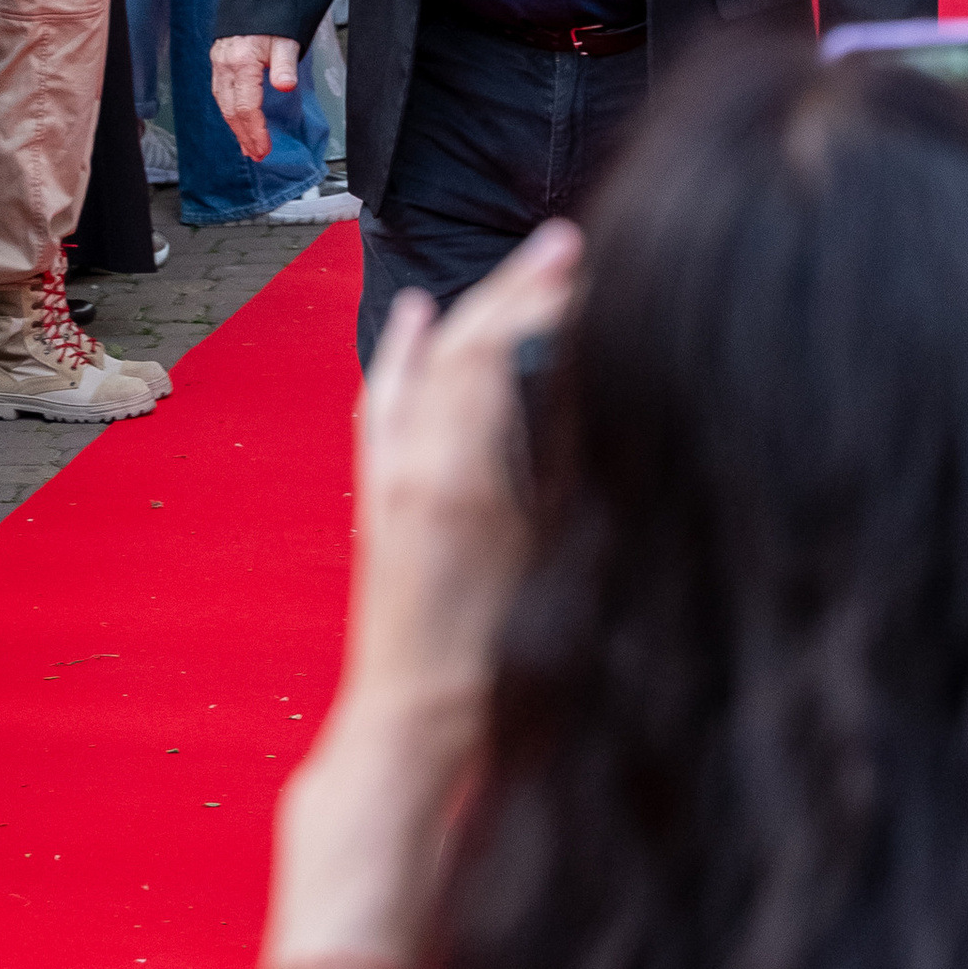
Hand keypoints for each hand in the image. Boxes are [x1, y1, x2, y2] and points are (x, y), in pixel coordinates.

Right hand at [211, 31, 301, 160]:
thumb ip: (285, 63)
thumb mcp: (286, 38)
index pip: (246, 107)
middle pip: (231, 110)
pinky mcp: (218, 60)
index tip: (264, 149)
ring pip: (222, 103)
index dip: (255, 131)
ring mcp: (219, 62)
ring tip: (247, 145)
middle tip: (257, 154)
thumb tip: (286, 85)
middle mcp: (224, 64)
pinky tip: (237, 120)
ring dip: (235, 127)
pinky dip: (229, 111)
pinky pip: (220, 92)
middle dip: (244, 135)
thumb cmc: (273, 15)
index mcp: (241, 61)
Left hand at [337, 222, 582, 737]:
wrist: (411, 726)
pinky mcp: (380, 496)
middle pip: (462, 342)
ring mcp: (389, 476)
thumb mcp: (544, 565)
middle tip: (567, 242)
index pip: (491, 350)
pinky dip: (408, 351)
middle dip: (516, 287)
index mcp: (451, 472)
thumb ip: (559, 473)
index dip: (538, 299)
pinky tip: (422, 313)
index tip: (588, 265)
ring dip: (475, 310)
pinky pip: (390, 399)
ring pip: (431, 364)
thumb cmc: (489, 667)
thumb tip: (588, 393)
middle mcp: (411, 460)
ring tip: (524, 268)